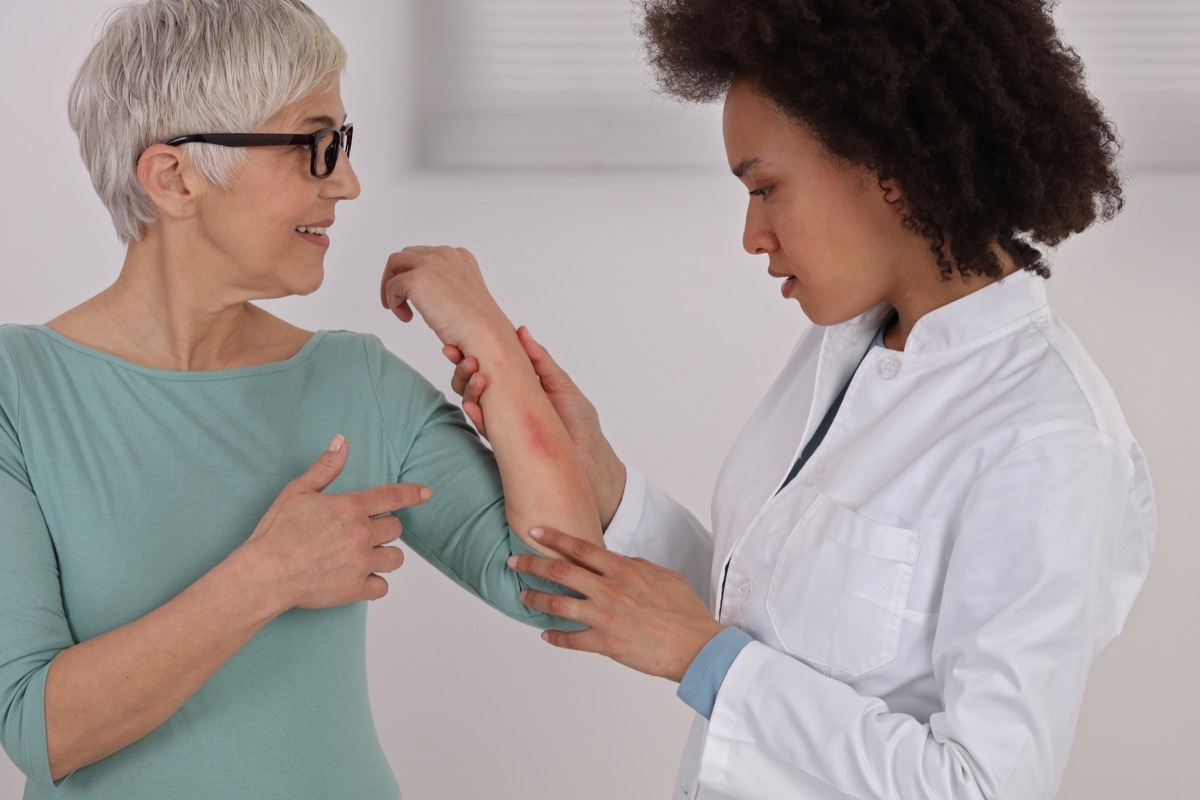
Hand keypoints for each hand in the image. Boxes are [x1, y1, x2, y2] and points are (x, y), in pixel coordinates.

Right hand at [241, 435, 429, 609]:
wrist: (266, 574)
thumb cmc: (277, 532)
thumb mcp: (298, 491)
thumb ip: (325, 467)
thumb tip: (342, 442)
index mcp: (351, 508)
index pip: (392, 496)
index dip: (412, 494)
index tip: (426, 494)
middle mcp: (362, 534)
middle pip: (395, 528)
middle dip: (384, 528)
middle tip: (364, 532)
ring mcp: (361, 562)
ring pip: (395, 558)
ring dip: (385, 555)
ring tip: (366, 555)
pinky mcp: (356, 589)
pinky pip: (382, 586)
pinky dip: (374, 583)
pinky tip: (360, 577)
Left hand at [379, 246, 510, 352]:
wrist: (484, 335)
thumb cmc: (478, 326)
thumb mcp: (464, 295)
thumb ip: (447, 285)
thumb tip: (428, 293)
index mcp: (461, 257)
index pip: (427, 255)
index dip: (415, 273)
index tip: (417, 296)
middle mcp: (446, 254)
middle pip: (407, 256)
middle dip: (398, 276)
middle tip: (398, 301)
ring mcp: (431, 264)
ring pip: (394, 264)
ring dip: (391, 286)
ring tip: (398, 309)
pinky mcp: (417, 279)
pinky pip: (391, 287)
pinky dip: (393, 303)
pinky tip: (407, 318)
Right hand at [444, 326, 627, 527]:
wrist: (588, 459)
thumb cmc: (580, 422)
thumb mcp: (560, 383)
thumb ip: (539, 360)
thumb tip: (521, 330)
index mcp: (519, 386)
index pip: (490, 366)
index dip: (472, 354)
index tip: (460, 341)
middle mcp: (507, 404)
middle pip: (474, 382)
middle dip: (463, 367)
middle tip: (460, 355)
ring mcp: (503, 423)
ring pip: (474, 402)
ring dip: (468, 387)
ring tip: (475, 374)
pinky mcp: (504, 443)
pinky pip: (484, 426)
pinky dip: (476, 413)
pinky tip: (473, 403)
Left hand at [507, 527, 723, 681]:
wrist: (697, 646)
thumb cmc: (686, 612)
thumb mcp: (664, 576)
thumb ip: (637, 566)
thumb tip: (619, 561)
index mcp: (624, 570)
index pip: (580, 548)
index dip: (554, 538)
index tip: (535, 531)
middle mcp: (609, 590)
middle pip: (561, 572)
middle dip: (532, 564)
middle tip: (514, 561)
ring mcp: (605, 617)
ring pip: (558, 604)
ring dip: (536, 599)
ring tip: (523, 596)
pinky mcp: (606, 643)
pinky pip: (571, 639)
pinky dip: (555, 637)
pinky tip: (546, 634)